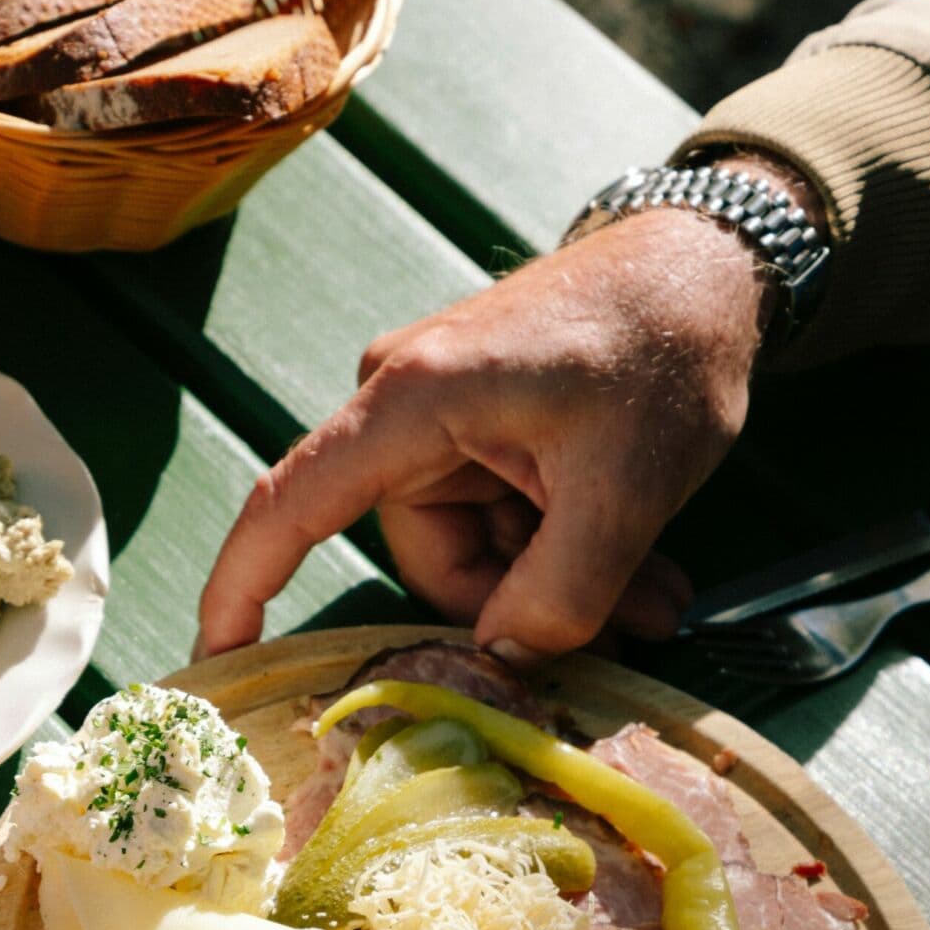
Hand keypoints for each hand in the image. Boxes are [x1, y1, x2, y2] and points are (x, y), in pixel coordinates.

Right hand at [196, 161, 818, 663]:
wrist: (714, 265)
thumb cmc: (663, 352)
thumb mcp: (626, 493)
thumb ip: (561, 595)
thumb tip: (501, 661)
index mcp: (413, 401)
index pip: (293, 504)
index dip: (245, 588)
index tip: (215, 664)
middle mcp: (410, 406)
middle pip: (428, 554)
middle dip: (519, 607)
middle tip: (625, 632)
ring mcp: (450, 416)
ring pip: (480, 546)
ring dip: (562, 584)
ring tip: (656, 598)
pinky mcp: (490, 425)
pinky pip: (508, 517)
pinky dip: (568, 550)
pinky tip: (645, 570)